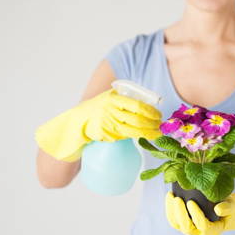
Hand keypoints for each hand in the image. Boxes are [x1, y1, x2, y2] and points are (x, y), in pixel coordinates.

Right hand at [35, 88, 161, 161]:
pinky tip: (147, 136)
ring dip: (150, 131)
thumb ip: (123, 102)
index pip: (137, 105)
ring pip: (135, 128)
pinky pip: (127, 135)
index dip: (151, 111)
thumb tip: (145, 109)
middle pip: (139, 117)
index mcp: (113, 98)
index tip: (158, 115)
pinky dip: (140, 135)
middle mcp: (111, 109)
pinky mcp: (108, 133)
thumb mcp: (108, 101)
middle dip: (153, 122)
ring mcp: (109, 122)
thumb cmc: (95, 113)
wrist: (74, 125)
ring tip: (157, 132)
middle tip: (160, 125)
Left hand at [165, 190, 234, 234]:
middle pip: (186, 227)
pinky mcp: (182, 224)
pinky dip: (169, 209)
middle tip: (178, 199)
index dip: (196, 215)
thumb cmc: (229, 207)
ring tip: (171, 195)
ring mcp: (190, 230)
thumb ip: (227, 208)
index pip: (203, 226)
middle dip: (180, 213)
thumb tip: (218, 209)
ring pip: (176, 224)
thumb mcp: (232, 206)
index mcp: (213, 231)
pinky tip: (169, 195)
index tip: (191, 202)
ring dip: (171, 211)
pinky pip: (173, 219)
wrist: (222, 210)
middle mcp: (199, 234)